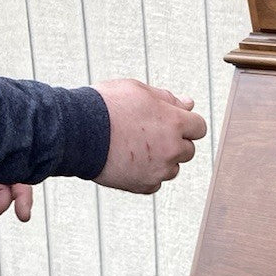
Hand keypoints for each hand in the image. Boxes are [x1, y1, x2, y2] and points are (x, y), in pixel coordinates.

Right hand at [94, 79, 207, 194]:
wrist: (76, 131)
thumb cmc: (105, 105)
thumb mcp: (137, 90)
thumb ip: (168, 98)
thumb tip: (189, 103)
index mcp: (175, 123)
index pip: (199, 127)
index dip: (185, 123)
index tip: (170, 122)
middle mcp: (172, 149)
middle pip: (188, 150)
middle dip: (174, 142)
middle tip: (147, 133)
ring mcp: (159, 170)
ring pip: (172, 168)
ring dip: (161, 160)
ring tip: (134, 147)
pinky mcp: (144, 185)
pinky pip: (154, 183)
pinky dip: (145, 174)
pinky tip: (128, 161)